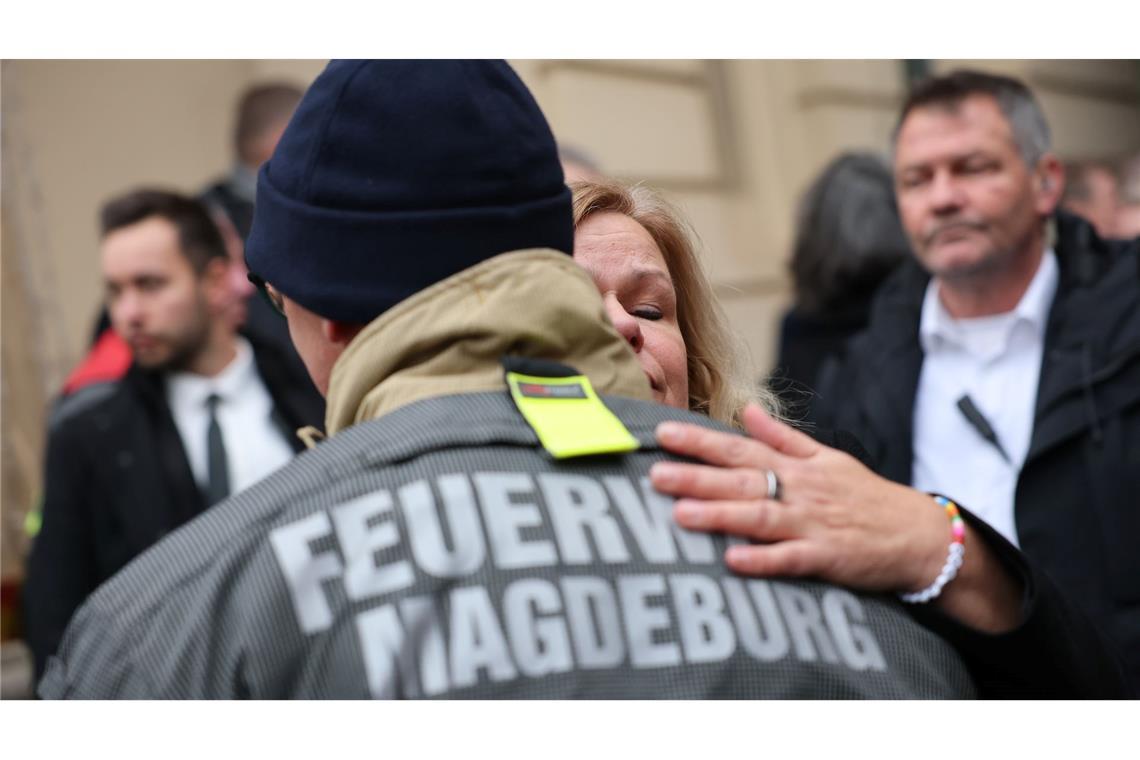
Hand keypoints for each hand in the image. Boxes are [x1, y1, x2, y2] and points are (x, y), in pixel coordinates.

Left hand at [649, 403, 952, 593]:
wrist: (918, 535)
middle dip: (696, 476)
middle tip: (655, 474)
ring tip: (680, 515)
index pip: (739, 447)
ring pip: (759, 516)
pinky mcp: (828, 558)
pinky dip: (763, 560)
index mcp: (795, 466)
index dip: (700, 441)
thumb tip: (746, 409)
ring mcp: (812, 524)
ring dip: (720, 515)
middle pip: (741, 480)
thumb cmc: (865, 497)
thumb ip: (783, 437)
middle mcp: (799, 491)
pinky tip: (733, 561)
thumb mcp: (827, 458)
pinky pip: (791, 560)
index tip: (662, 433)